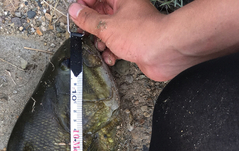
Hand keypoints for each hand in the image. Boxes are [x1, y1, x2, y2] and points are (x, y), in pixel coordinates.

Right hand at [68, 0, 187, 80]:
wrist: (163, 52)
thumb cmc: (142, 34)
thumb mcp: (107, 26)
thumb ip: (88, 20)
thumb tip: (75, 11)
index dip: (85, 4)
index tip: (76, 14)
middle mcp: (127, 11)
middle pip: (102, 15)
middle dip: (92, 26)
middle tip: (84, 33)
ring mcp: (131, 28)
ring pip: (109, 33)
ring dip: (102, 42)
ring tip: (101, 46)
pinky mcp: (134, 44)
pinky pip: (117, 46)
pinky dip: (112, 53)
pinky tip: (111, 57)